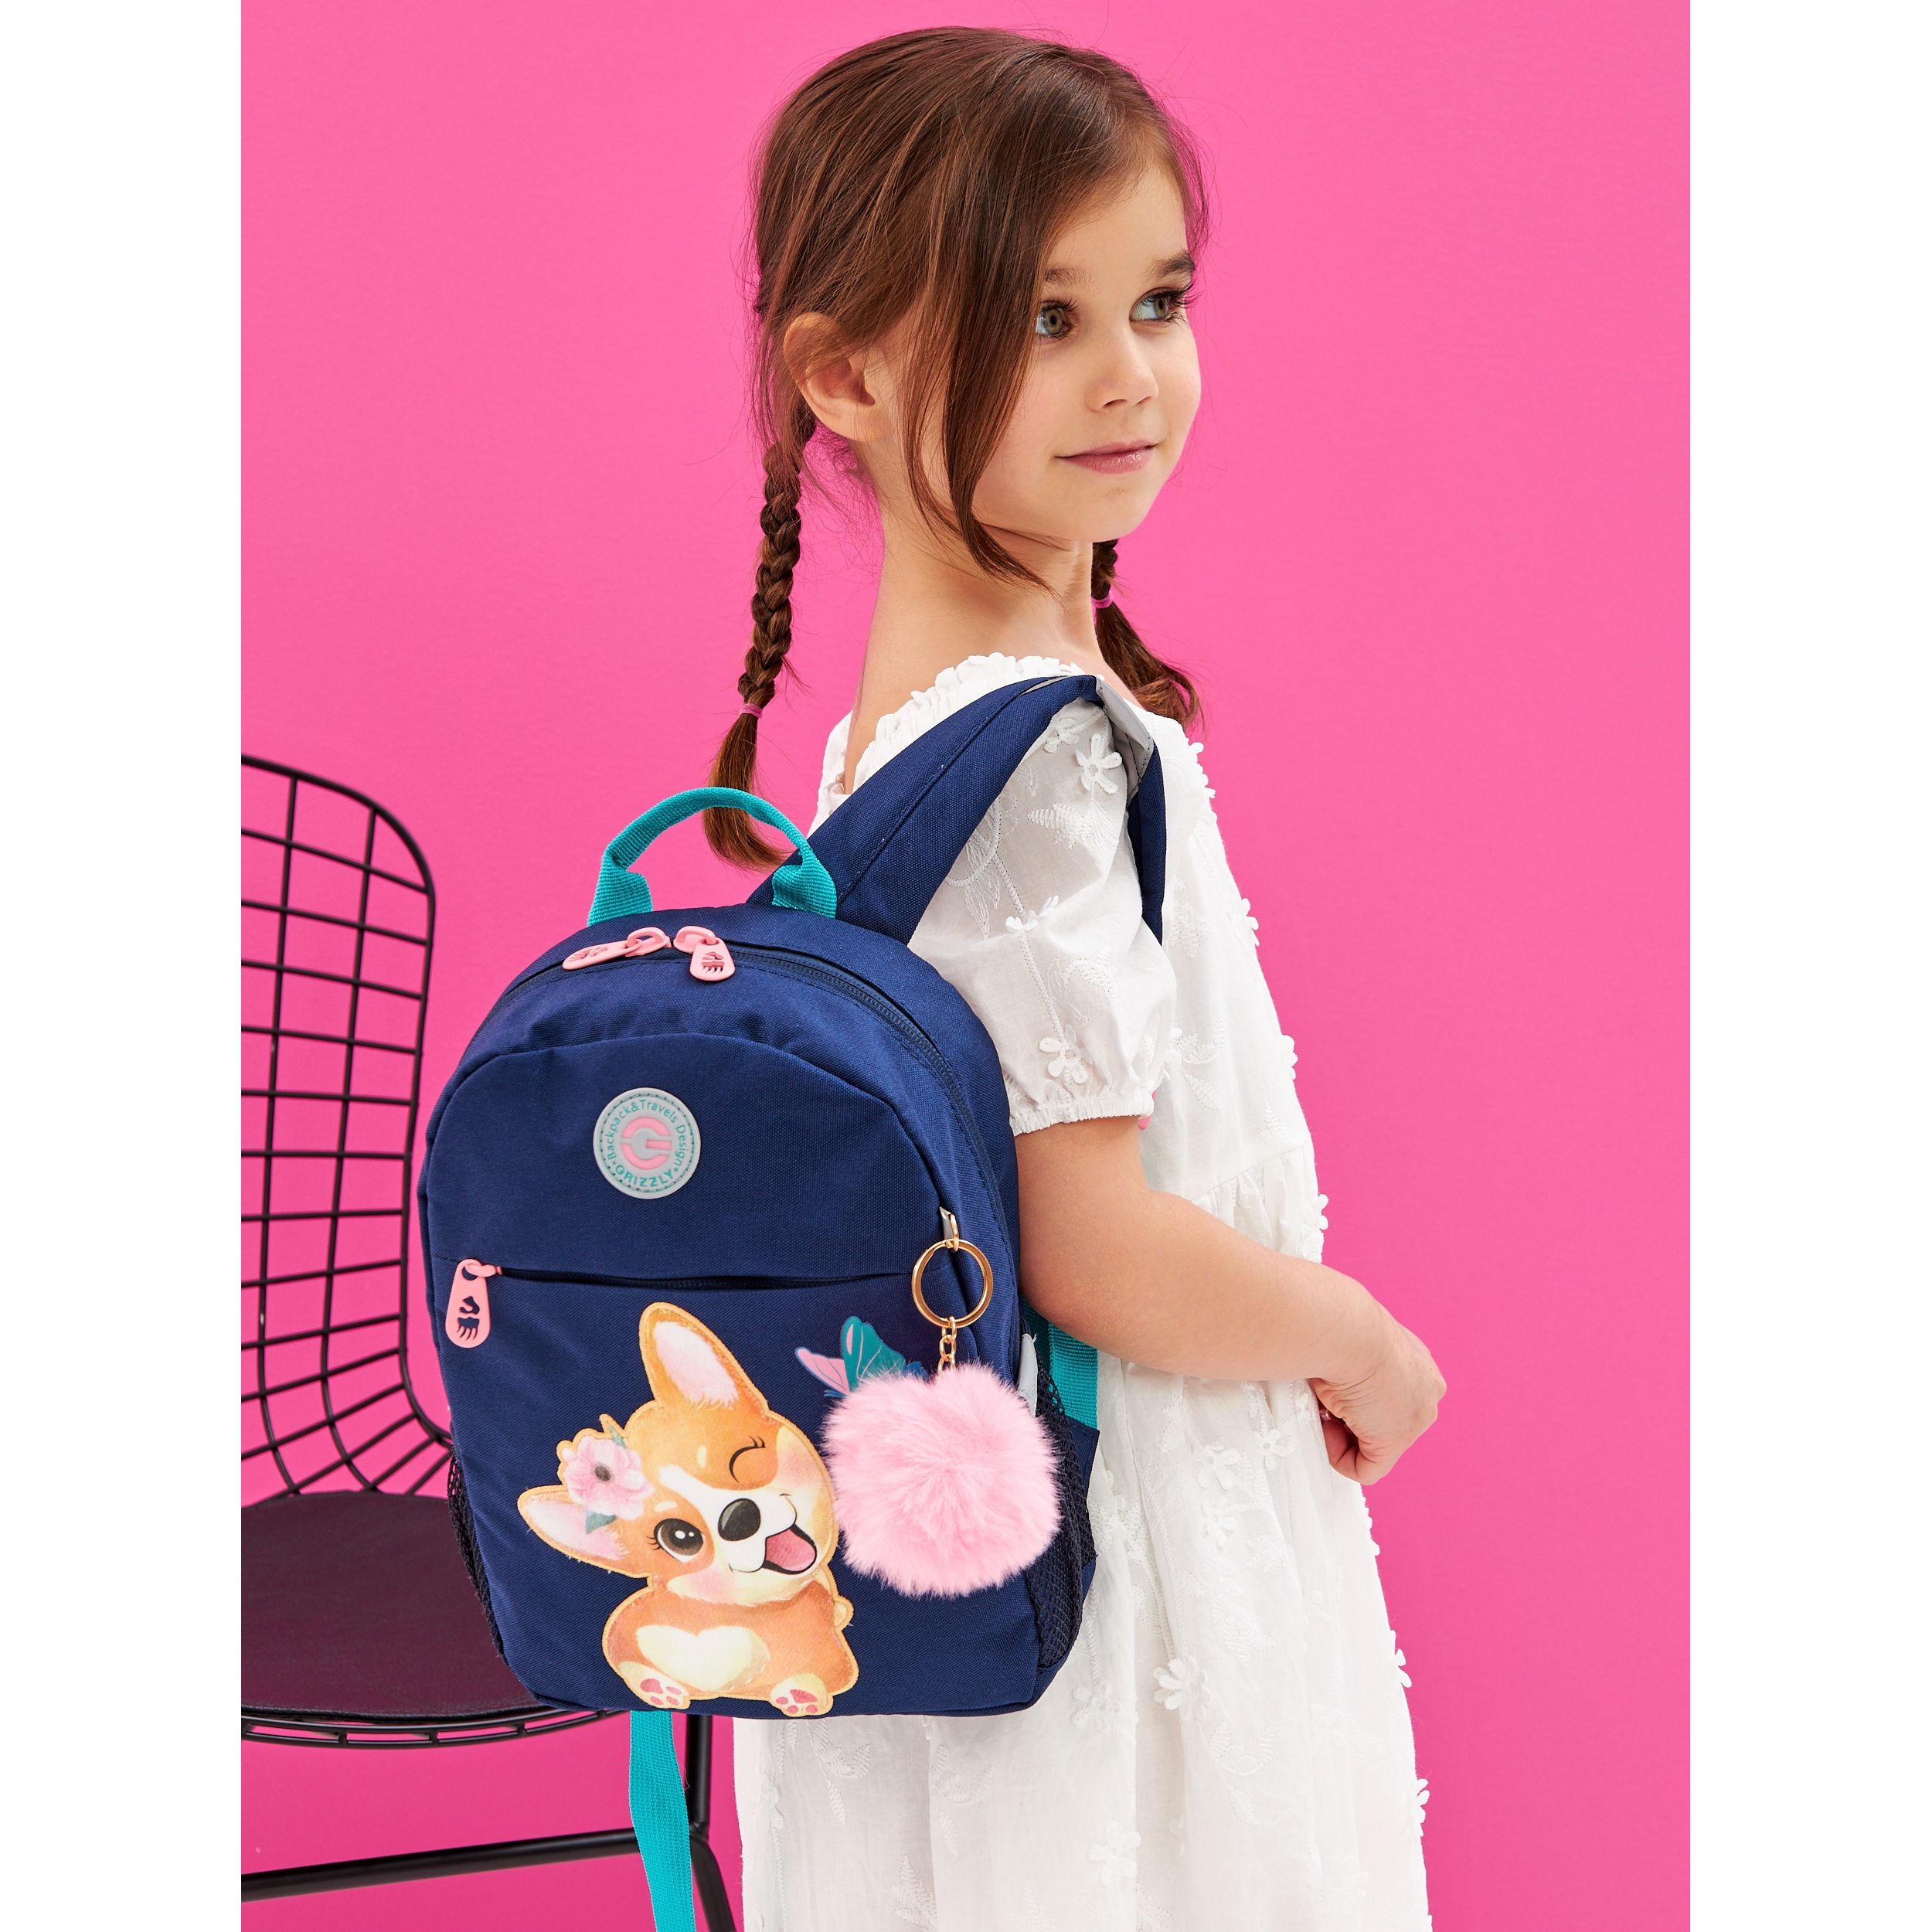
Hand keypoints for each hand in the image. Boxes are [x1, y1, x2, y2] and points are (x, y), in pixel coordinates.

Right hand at [1309, 1299, 1443, 1484]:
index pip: (1391, 1394)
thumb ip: (1356, 1366)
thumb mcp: (1355, 1344)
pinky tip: (1326, 1428)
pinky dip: (1339, 1456)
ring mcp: (1416, 1419)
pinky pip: (1365, 1469)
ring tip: (1324, 1409)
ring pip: (1376, 1444)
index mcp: (1418, 1363)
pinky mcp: (1395, 1442)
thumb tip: (1334, 1385)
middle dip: (1353, 1417)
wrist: (1348, 1331)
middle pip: (1385, 1420)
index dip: (1358, 1398)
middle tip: (1327, 1401)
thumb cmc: (1343, 1327)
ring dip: (1344, 1433)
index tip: (1336, 1388)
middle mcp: (1426, 1391)